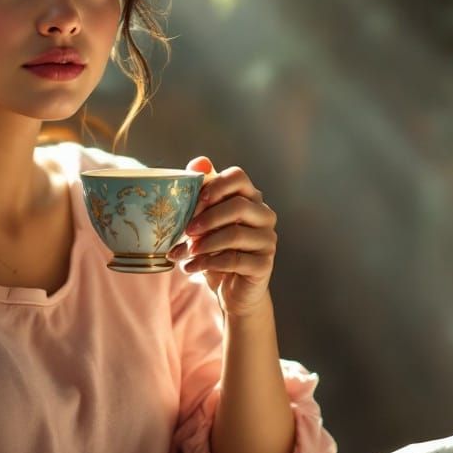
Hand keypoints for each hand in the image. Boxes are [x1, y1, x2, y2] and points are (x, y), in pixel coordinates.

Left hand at [168, 156, 277, 317]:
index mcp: (249, 197)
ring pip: (236, 234)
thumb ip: (202, 193)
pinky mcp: (264, 265)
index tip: (195, 201)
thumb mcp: (204, 221)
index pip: (238, 176)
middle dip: (208, 218)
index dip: (215, 185)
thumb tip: (198, 162)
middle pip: (239, 205)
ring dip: (205, 244)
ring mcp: (267, 240)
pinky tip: (190, 268)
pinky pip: (235, 260)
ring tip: (186, 253)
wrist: (231, 289)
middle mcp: (263, 215)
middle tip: (186, 231)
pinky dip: (208, 264)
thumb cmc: (216, 249)